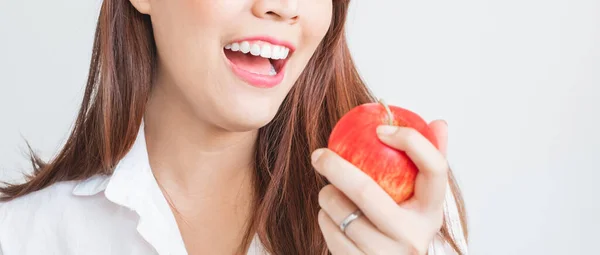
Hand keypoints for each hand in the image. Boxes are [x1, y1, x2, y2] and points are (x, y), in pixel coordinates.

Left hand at [312, 120, 449, 254]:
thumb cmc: (401, 227)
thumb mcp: (421, 200)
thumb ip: (428, 162)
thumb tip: (439, 123)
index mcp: (432, 212)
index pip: (434, 168)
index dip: (410, 141)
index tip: (380, 130)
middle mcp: (414, 236)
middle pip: (366, 191)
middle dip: (336, 167)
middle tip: (319, 154)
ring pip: (342, 213)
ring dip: (327, 195)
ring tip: (329, 192)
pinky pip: (332, 233)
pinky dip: (325, 219)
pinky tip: (331, 216)